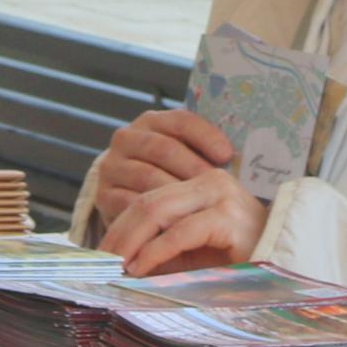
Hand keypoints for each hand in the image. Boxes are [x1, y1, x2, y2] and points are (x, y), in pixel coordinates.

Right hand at [88, 106, 232, 213]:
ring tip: (202, 208)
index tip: (228, 154)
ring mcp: (112, 167)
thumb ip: (205, 151)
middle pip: (164, 149)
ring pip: (148, 178)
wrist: (128, 197)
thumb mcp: (184, 156)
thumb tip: (242, 155)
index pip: (180, 121)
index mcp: (150, 122)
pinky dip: (155, 216)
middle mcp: (126, 139)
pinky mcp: (103, 196)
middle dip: (194, 169)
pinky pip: (131, 204)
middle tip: (218, 188)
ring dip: (177, 194)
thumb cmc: (170, 176)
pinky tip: (176, 225)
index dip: (206, 136)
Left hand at [106, 164, 265, 276]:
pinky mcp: (229, 218)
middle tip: (100, 260)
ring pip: (159, 210)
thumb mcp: (192, 253)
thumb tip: (117, 260)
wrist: (288, 274)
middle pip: (150, 201)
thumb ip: (160, 248)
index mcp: (203, 184)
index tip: (102, 252)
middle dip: (120, 232)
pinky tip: (139, 269)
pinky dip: (154, 252)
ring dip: (131, 241)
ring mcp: (222, 196)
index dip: (122, 224)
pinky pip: (181, 232)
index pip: (151, 197)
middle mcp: (212, 182)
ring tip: (115, 266)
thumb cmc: (239, 267)